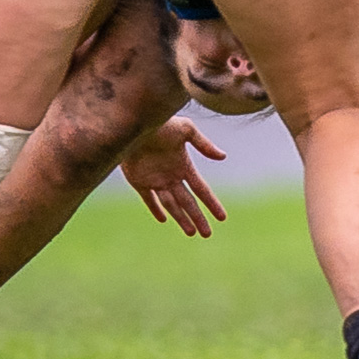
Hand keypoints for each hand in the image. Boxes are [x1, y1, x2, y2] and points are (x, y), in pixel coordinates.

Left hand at [121, 118, 227, 237]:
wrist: (135, 124)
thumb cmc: (162, 123)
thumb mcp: (187, 129)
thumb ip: (204, 145)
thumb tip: (223, 157)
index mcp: (184, 166)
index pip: (201, 190)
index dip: (212, 203)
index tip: (222, 217)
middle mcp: (172, 176)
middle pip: (188, 203)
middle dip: (198, 218)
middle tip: (207, 234)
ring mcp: (156, 180)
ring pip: (171, 205)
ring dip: (181, 219)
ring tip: (191, 233)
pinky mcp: (139, 182)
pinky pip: (149, 200)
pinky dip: (156, 209)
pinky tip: (163, 219)